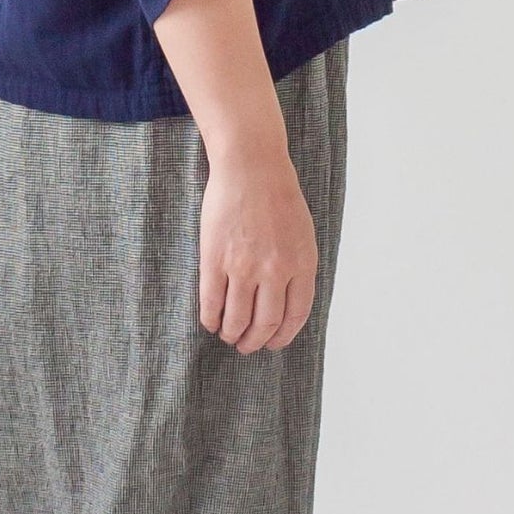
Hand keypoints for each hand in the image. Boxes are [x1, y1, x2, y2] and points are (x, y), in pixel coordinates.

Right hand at [198, 148, 317, 352]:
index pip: (295, 315)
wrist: (251, 167)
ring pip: (237, 317)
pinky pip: (212, 301)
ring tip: (228, 335)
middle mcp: (275, 270)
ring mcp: (244, 266)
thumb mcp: (303, 235)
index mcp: (302, 264)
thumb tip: (287, 302)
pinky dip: (210, 318)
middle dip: (255, 341)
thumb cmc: (278, 197)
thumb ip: (298, 268)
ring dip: (231, 333)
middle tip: (246, 346)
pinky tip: (210, 322)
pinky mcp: (215, 259)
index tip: (273, 344)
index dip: (282, 336)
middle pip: (265, 323)